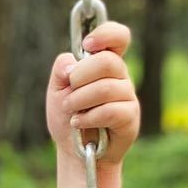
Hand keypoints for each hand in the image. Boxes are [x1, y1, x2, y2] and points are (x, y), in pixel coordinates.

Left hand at [46, 21, 138, 166]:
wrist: (74, 153)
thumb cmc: (67, 119)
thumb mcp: (56, 91)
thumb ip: (61, 70)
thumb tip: (72, 64)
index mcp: (105, 64)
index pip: (118, 37)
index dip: (106, 34)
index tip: (87, 45)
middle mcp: (121, 76)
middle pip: (108, 61)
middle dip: (81, 76)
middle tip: (69, 91)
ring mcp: (128, 97)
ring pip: (107, 88)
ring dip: (80, 100)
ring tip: (71, 112)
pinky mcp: (130, 118)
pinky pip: (111, 111)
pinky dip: (89, 117)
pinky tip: (78, 123)